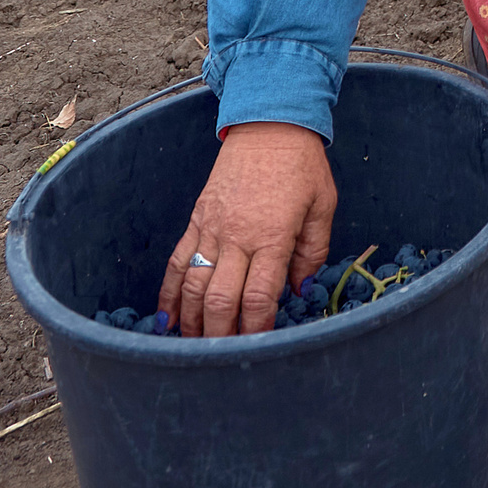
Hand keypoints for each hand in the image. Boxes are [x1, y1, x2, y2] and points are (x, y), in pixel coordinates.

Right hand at [159, 121, 337, 336]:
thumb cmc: (303, 167)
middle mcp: (237, 237)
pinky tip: (164, 318)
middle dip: (219, 335)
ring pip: (192, 285)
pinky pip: (177, 261)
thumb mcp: (323, 205)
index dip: (255, 328)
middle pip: (219, 299)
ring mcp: (211, 228)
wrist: (269, 125)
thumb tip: (299, 290)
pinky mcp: (197, 220)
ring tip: (191, 349)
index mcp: (272, 236)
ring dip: (190, 321)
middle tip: (219, 362)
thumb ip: (312, 251)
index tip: (257, 350)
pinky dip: (168, 293)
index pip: (258, 296)